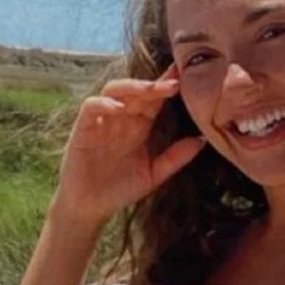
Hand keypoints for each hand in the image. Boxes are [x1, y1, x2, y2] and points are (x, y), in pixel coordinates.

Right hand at [51, 64, 204, 224]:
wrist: (91, 207)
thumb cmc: (121, 188)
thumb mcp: (154, 174)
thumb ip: (176, 158)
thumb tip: (202, 140)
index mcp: (140, 126)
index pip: (155, 100)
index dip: (168, 87)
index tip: (186, 77)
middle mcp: (122, 118)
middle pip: (138, 91)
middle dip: (156, 84)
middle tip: (175, 81)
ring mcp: (102, 121)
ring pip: (114, 90)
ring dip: (132, 87)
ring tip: (151, 89)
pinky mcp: (83, 129)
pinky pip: (90, 107)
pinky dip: (103, 103)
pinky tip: (119, 108)